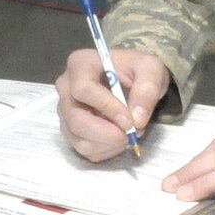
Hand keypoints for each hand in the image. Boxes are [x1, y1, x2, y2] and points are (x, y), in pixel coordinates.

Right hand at [56, 46, 169, 161]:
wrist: (130, 79)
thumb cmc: (137, 69)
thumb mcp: (150, 69)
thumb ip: (146, 90)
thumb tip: (137, 120)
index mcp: (80, 64)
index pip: (83, 89)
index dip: (106, 107)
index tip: (130, 121)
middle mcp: (65, 87)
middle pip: (75, 118)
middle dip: (105, 133)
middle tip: (130, 135)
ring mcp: (65, 110)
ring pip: (78, 138)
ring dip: (107, 144)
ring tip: (127, 135)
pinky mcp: (70, 129)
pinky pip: (83, 148)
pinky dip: (105, 150)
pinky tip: (117, 139)